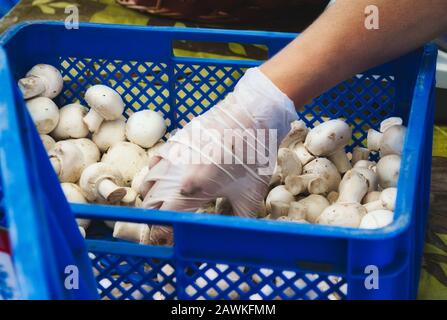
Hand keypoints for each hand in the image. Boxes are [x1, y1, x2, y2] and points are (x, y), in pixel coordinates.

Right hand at [140, 67, 297, 244]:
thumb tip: (232, 236)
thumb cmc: (253, 157)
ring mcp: (173, 154)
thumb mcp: (250, 194)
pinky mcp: (175, 139)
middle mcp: (176, 173)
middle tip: (166, 221)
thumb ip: (238, 219)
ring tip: (163, 201)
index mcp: (194, 190)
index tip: (167, 237)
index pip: (165, 218)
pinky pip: (155, 159)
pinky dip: (154, 172)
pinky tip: (164, 176)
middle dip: (155, 215)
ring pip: (148, 180)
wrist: (253, 116)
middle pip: (151, 201)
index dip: (163, 231)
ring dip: (152, 194)